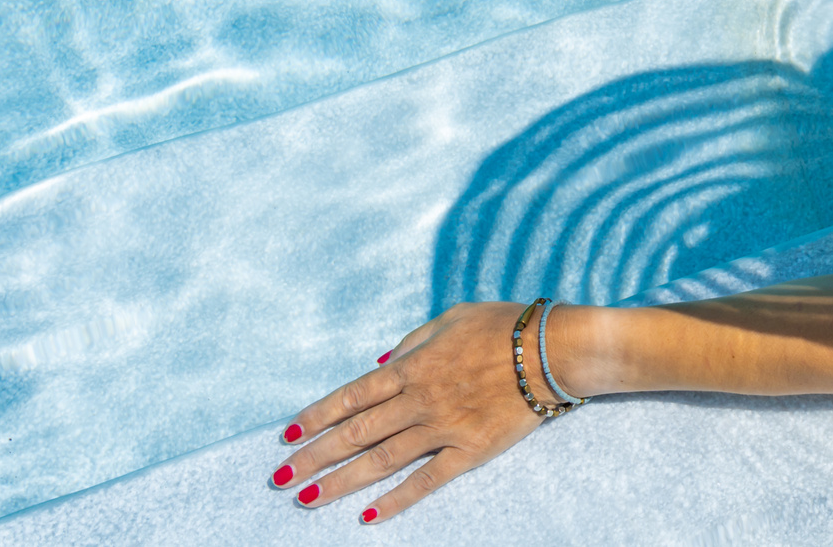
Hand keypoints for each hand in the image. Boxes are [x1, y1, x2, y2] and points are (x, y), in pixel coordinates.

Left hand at [268, 300, 559, 523]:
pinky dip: (397, 499)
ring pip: (381, 460)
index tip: (289, 435)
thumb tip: (380, 365)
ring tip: (308, 499)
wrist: (552, 350)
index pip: (352, 396)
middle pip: (356, 433)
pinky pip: (427, 480)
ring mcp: (443, 428)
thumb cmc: (502, 326)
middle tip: (281, 477)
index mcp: (413, 366)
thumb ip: (412, 342)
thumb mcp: (451, 318)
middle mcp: (419, 400)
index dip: (318, 416)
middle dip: (314, 456)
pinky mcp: (469, 451)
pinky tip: (370, 515)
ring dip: (341, 481)